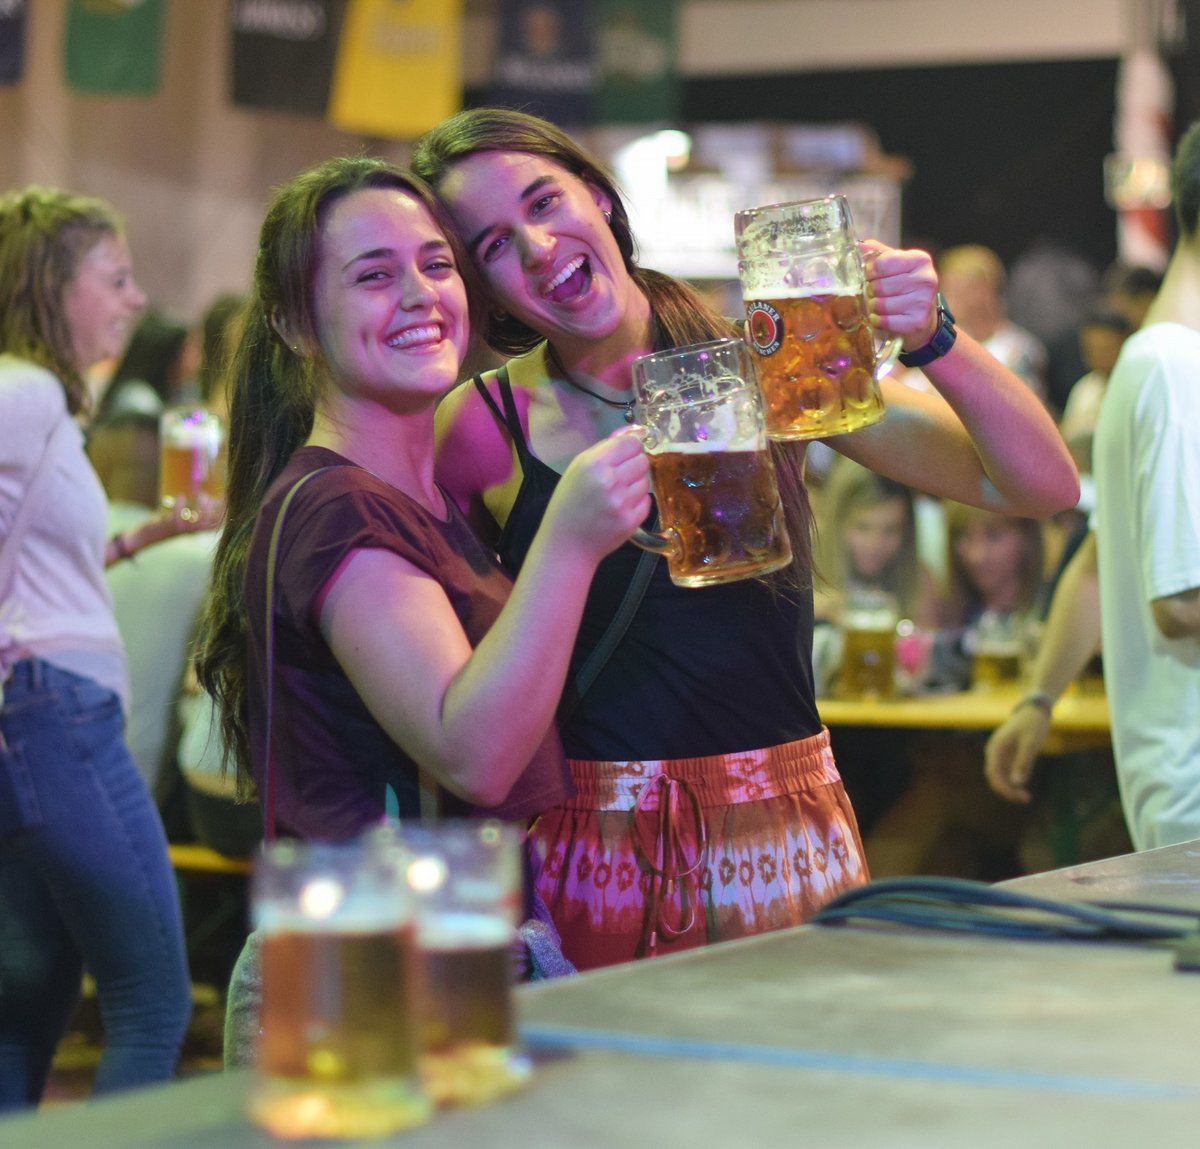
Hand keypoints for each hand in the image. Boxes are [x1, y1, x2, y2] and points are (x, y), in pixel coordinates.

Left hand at [143, 495, 223, 546]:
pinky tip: (181, 497)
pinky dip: (180, 506)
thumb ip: (195, 514)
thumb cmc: (165, 525)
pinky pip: (177, 517)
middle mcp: (190, 532)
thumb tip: (209, 499)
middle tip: (212, 498)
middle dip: (215, 511)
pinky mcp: (168, 527)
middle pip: (210, 524)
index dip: (224, 514)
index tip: (227, 501)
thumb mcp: (183, 520)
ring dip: (202, 508)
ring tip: (203, 495)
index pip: (216, 524)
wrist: (145, 537)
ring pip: (196, 522)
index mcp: (195, 530)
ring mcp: (180, 530)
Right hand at [544, 427, 651, 560]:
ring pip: (646, 481)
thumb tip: (637, 429)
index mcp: (593, 464)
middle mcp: (609, 481)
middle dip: (633, 466)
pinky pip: (647, 501)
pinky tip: (621, 508)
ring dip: (635, 485)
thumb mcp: (579, 468)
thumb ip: (608, 446)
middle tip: (619, 477)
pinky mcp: (631, 521)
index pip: (630, 443)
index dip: (630, 447)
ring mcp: (622, 503)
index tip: (624, 456)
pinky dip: (637, 503)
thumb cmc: (569, 502)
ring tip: (618, 494)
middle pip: (642, 460)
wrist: (567, 544)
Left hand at [860, 239, 938, 348]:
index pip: (882, 263)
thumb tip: (859, 244)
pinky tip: (884, 318)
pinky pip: (883, 321)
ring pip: (879, 304)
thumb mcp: (895, 266)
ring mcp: (923, 302)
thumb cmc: (904, 288)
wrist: (921, 317)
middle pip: (879, 285)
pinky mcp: (917, 322)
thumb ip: (878, 254)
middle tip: (877, 294)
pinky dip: (878, 321)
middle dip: (872, 291)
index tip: (871, 276)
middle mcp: (926, 279)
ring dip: (873, 307)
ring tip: (881, 306)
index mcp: (920, 259)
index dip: (870, 271)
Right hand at [983, 703, 1051, 803]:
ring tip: (1026, 797)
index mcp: (995, 748)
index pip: (993, 774)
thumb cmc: (1033, 725)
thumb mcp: (1031, 743)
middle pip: (994, 777)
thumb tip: (1018, 783)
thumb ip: (1023, 762)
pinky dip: (1013, 782)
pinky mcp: (1007, 755)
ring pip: (999, 776)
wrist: (1034, 711)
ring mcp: (999, 753)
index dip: (1004, 789)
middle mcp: (994, 752)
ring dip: (1010, 788)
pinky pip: (1005, 772)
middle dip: (1007, 791)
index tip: (1019, 797)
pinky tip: (1024, 787)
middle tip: (1026, 799)